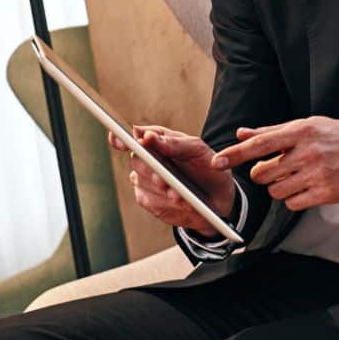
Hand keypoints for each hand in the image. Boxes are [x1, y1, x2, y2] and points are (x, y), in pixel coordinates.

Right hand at [108, 125, 235, 237]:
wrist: (220, 195)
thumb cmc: (207, 166)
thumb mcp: (197, 149)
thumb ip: (173, 142)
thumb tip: (147, 136)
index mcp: (157, 141)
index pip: (131, 137)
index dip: (121, 139)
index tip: (119, 140)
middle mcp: (147, 160)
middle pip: (138, 161)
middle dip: (151, 168)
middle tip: (162, 176)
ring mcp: (146, 182)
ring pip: (143, 183)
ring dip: (162, 189)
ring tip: (178, 194)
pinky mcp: (150, 201)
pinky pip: (151, 201)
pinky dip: (167, 203)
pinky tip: (182, 203)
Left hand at [213, 116, 338, 210]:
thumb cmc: (338, 136)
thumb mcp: (307, 126)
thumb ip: (272, 132)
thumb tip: (242, 134)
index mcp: (301, 131)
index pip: (260, 144)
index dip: (235, 155)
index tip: (217, 162)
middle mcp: (307, 152)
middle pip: (263, 173)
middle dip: (264, 173)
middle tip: (278, 168)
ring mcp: (317, 174)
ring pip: (276, 190)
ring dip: (280, 186)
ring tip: (298, 176)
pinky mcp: (325, 193)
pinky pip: (292, 203)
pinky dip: (294, 198)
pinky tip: (307, 187)